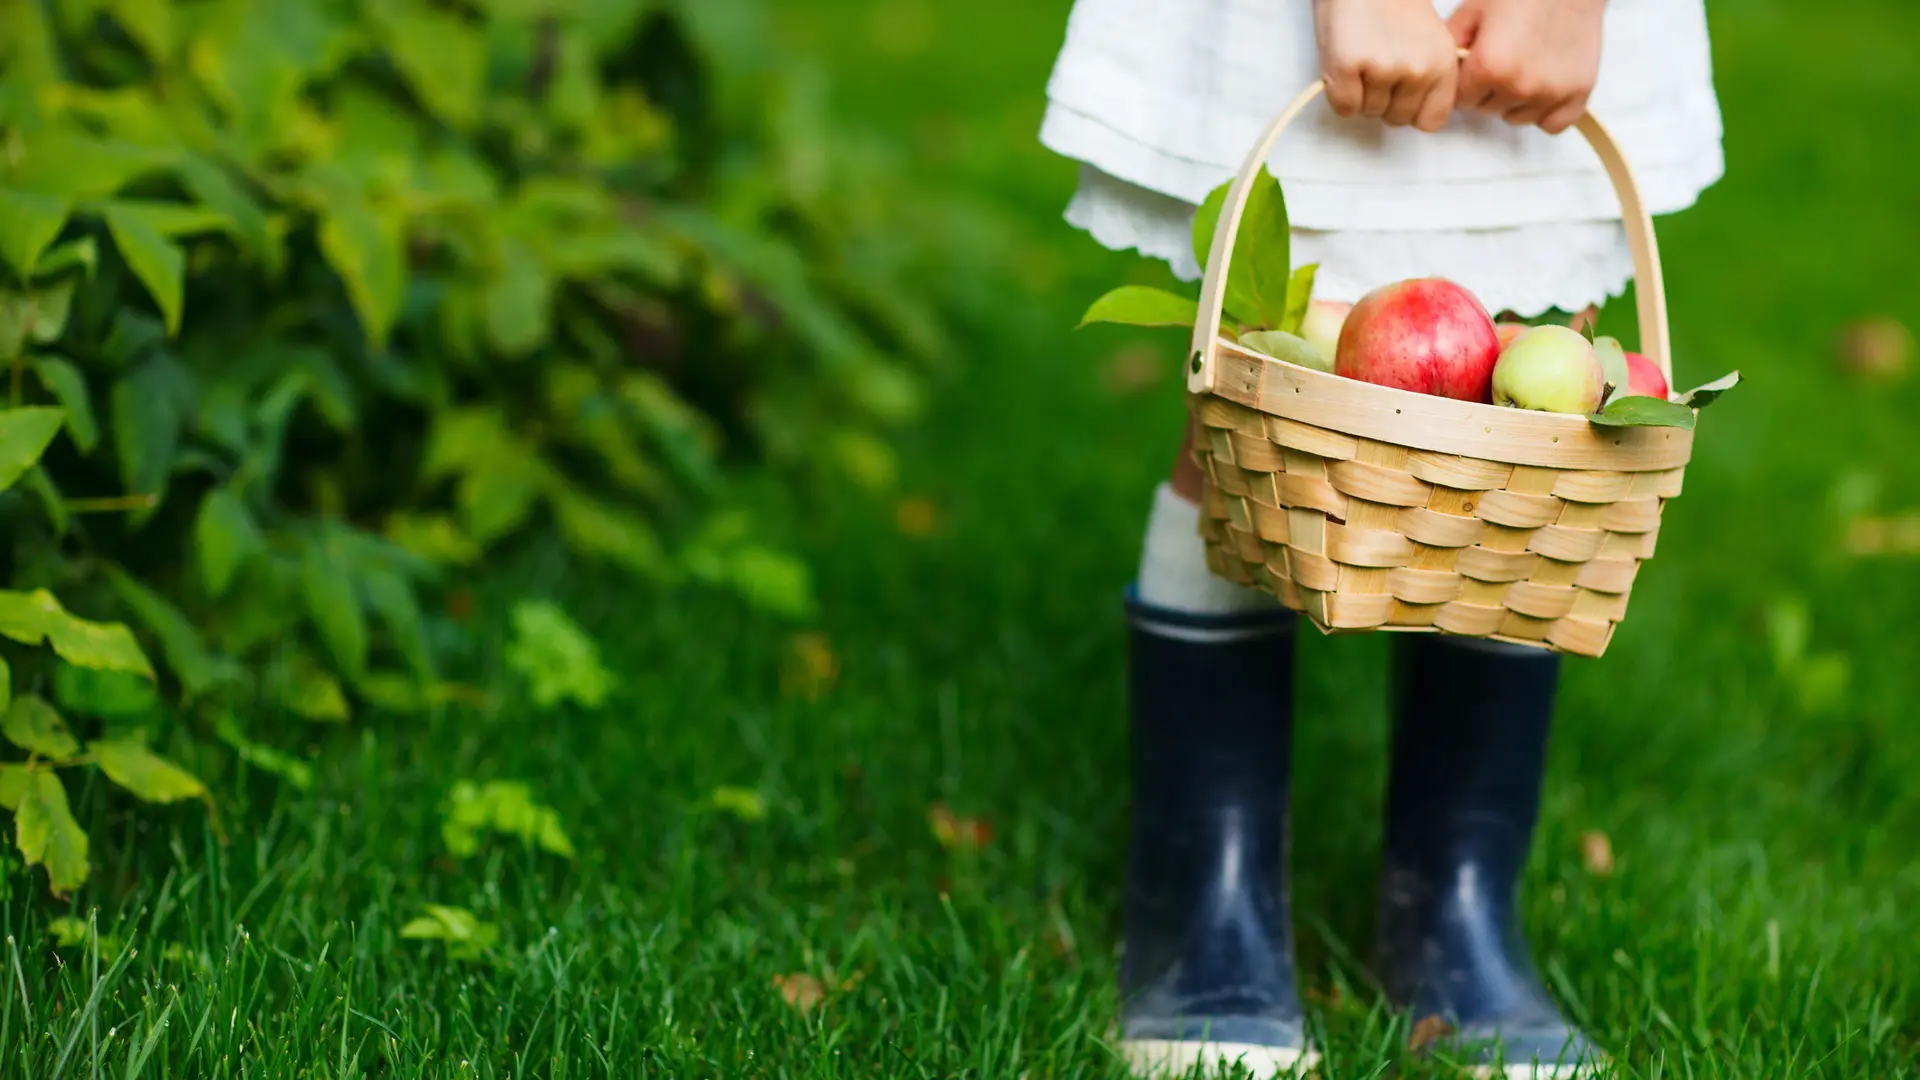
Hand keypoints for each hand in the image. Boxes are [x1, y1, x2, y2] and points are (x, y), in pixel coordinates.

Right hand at [1313, 0, 1459, 131]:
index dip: (1411, 111)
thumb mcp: (1428, 39)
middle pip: (1396, 119)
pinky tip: (1344, 66)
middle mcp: (1417, 70)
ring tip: (1361, 59)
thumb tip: (1413, 111)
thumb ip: (1428, 75)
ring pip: (1368, 112)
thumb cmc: (1391, 4)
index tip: (1401, 95)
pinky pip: (1343, 106)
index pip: (1431, 121)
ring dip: (1360, 94)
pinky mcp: (1347, 68)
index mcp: (1442, 63)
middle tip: (1375, 68)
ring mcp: (1382, 70)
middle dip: (1383, 101)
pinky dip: (1338, 93)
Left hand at [1448, 0, 1606, 134]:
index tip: (1476, 65)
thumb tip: (1442, 70)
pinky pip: (1552, 124)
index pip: (1460, 99)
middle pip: (1487, 109)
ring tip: (1526, 67)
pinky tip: (1543, 88)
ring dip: (1516, 101)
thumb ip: (1452, 44)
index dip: (1466, 81)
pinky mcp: (1578, 93)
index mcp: (1488, 66)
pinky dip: (1546, 111)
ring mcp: (1550, 92)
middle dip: (1489, 89)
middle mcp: (1519, 86)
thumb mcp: (1474, 9)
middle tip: (1505, 58)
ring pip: (1517, 117)